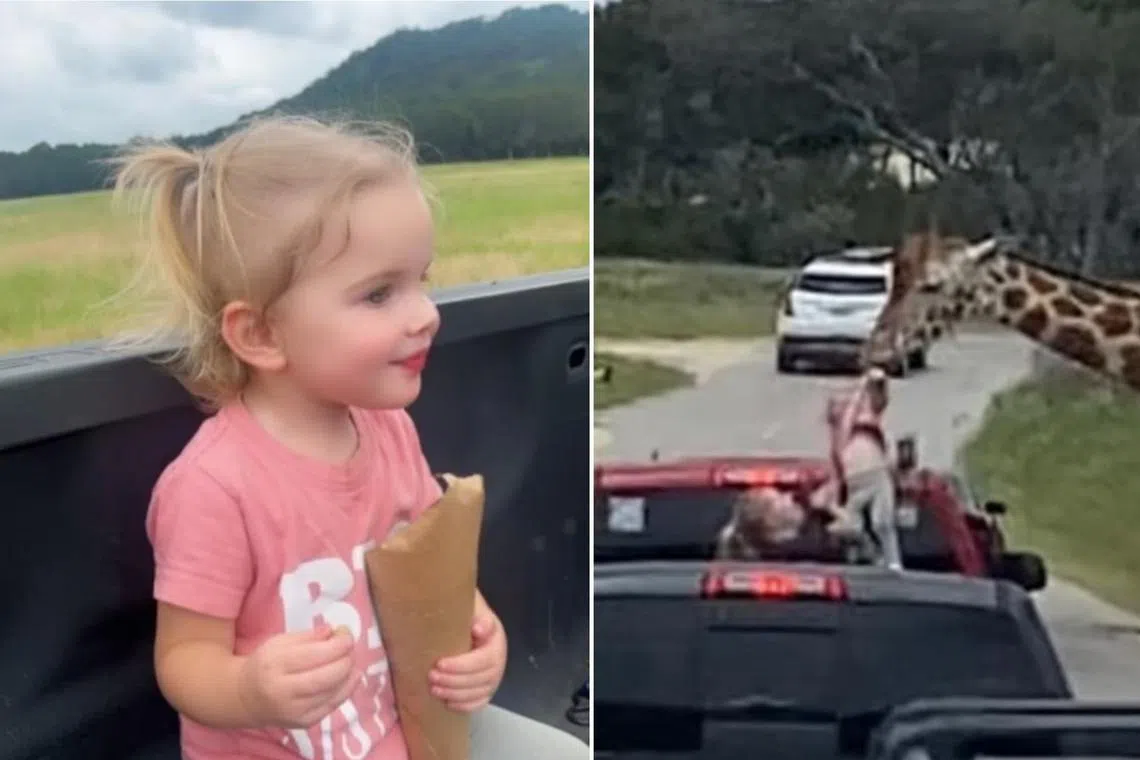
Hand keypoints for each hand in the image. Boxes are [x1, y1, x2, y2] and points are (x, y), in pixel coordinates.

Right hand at [238, 625, 356, 728]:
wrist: (246, 698)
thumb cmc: (265, 665)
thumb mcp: (279, 643)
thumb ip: (308, 636)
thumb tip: (334, 633)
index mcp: (275, 665)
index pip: (315, 654)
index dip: (338, 644)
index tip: (347, 635)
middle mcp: (283, 691)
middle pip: (327, 676)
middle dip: (346, 659)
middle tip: (349, 649)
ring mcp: (294, 711)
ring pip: (333, 692)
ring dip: (349, 673)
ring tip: (349, 661)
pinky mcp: (304, 723)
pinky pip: (332, 705)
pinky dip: (346, 689)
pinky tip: (350, 677)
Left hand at [429, 609, 506, 712]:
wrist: (471, 623)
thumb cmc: (469, 615)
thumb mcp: (474, 607)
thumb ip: (479, 615)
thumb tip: (479, 629)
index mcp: (496, 643)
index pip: (482, 660)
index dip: (461, 665)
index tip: (439, 663)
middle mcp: (499, 663)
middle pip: (479, 679)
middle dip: (453, 681)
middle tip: (431, 676)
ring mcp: (493, 679)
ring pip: (478, 693)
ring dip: (456, 694)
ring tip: (433, 689)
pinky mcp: (486, 689)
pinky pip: (479, 703)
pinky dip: (464, 706)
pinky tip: (447, 703)